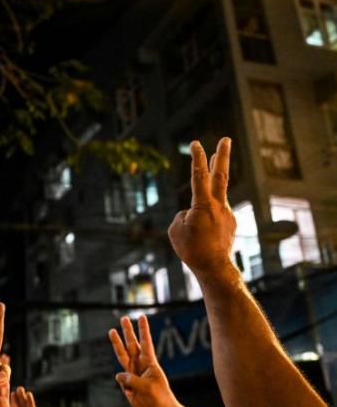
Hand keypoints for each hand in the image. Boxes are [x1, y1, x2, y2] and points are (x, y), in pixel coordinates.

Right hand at [108, 316, 178, 406]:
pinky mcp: (128, 384)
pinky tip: (126, 385)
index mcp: (150, 363)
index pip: (145, 343)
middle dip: (128, 331)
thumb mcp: (147, 387)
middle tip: (124, 318)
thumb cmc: (160, 398)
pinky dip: (121, 379)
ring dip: (117, 343)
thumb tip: (118, 375)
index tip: (142, 317)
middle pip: (132, 344)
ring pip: (122, 355)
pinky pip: (121, 378)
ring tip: (112, 331)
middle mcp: (141, 365)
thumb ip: (131, 379)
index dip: (143, 330)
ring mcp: (134, 374)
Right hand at [168, 138, 237, 279]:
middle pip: (220, 175)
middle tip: (225, 139)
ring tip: (208, 187)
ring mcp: (227, 214)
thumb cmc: (191, 249)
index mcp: (203, 205)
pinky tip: (203, 235)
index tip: (196, 143)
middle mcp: (219, 206)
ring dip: (211, 190)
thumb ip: (183, 215)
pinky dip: (205, 221)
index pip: (199, 176)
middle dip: (222, 156)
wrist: (214, 267)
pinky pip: (213, 217)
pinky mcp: (230, 223)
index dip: (197, 158)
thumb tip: (192, 213)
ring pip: (214, 198)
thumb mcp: (176, 229)